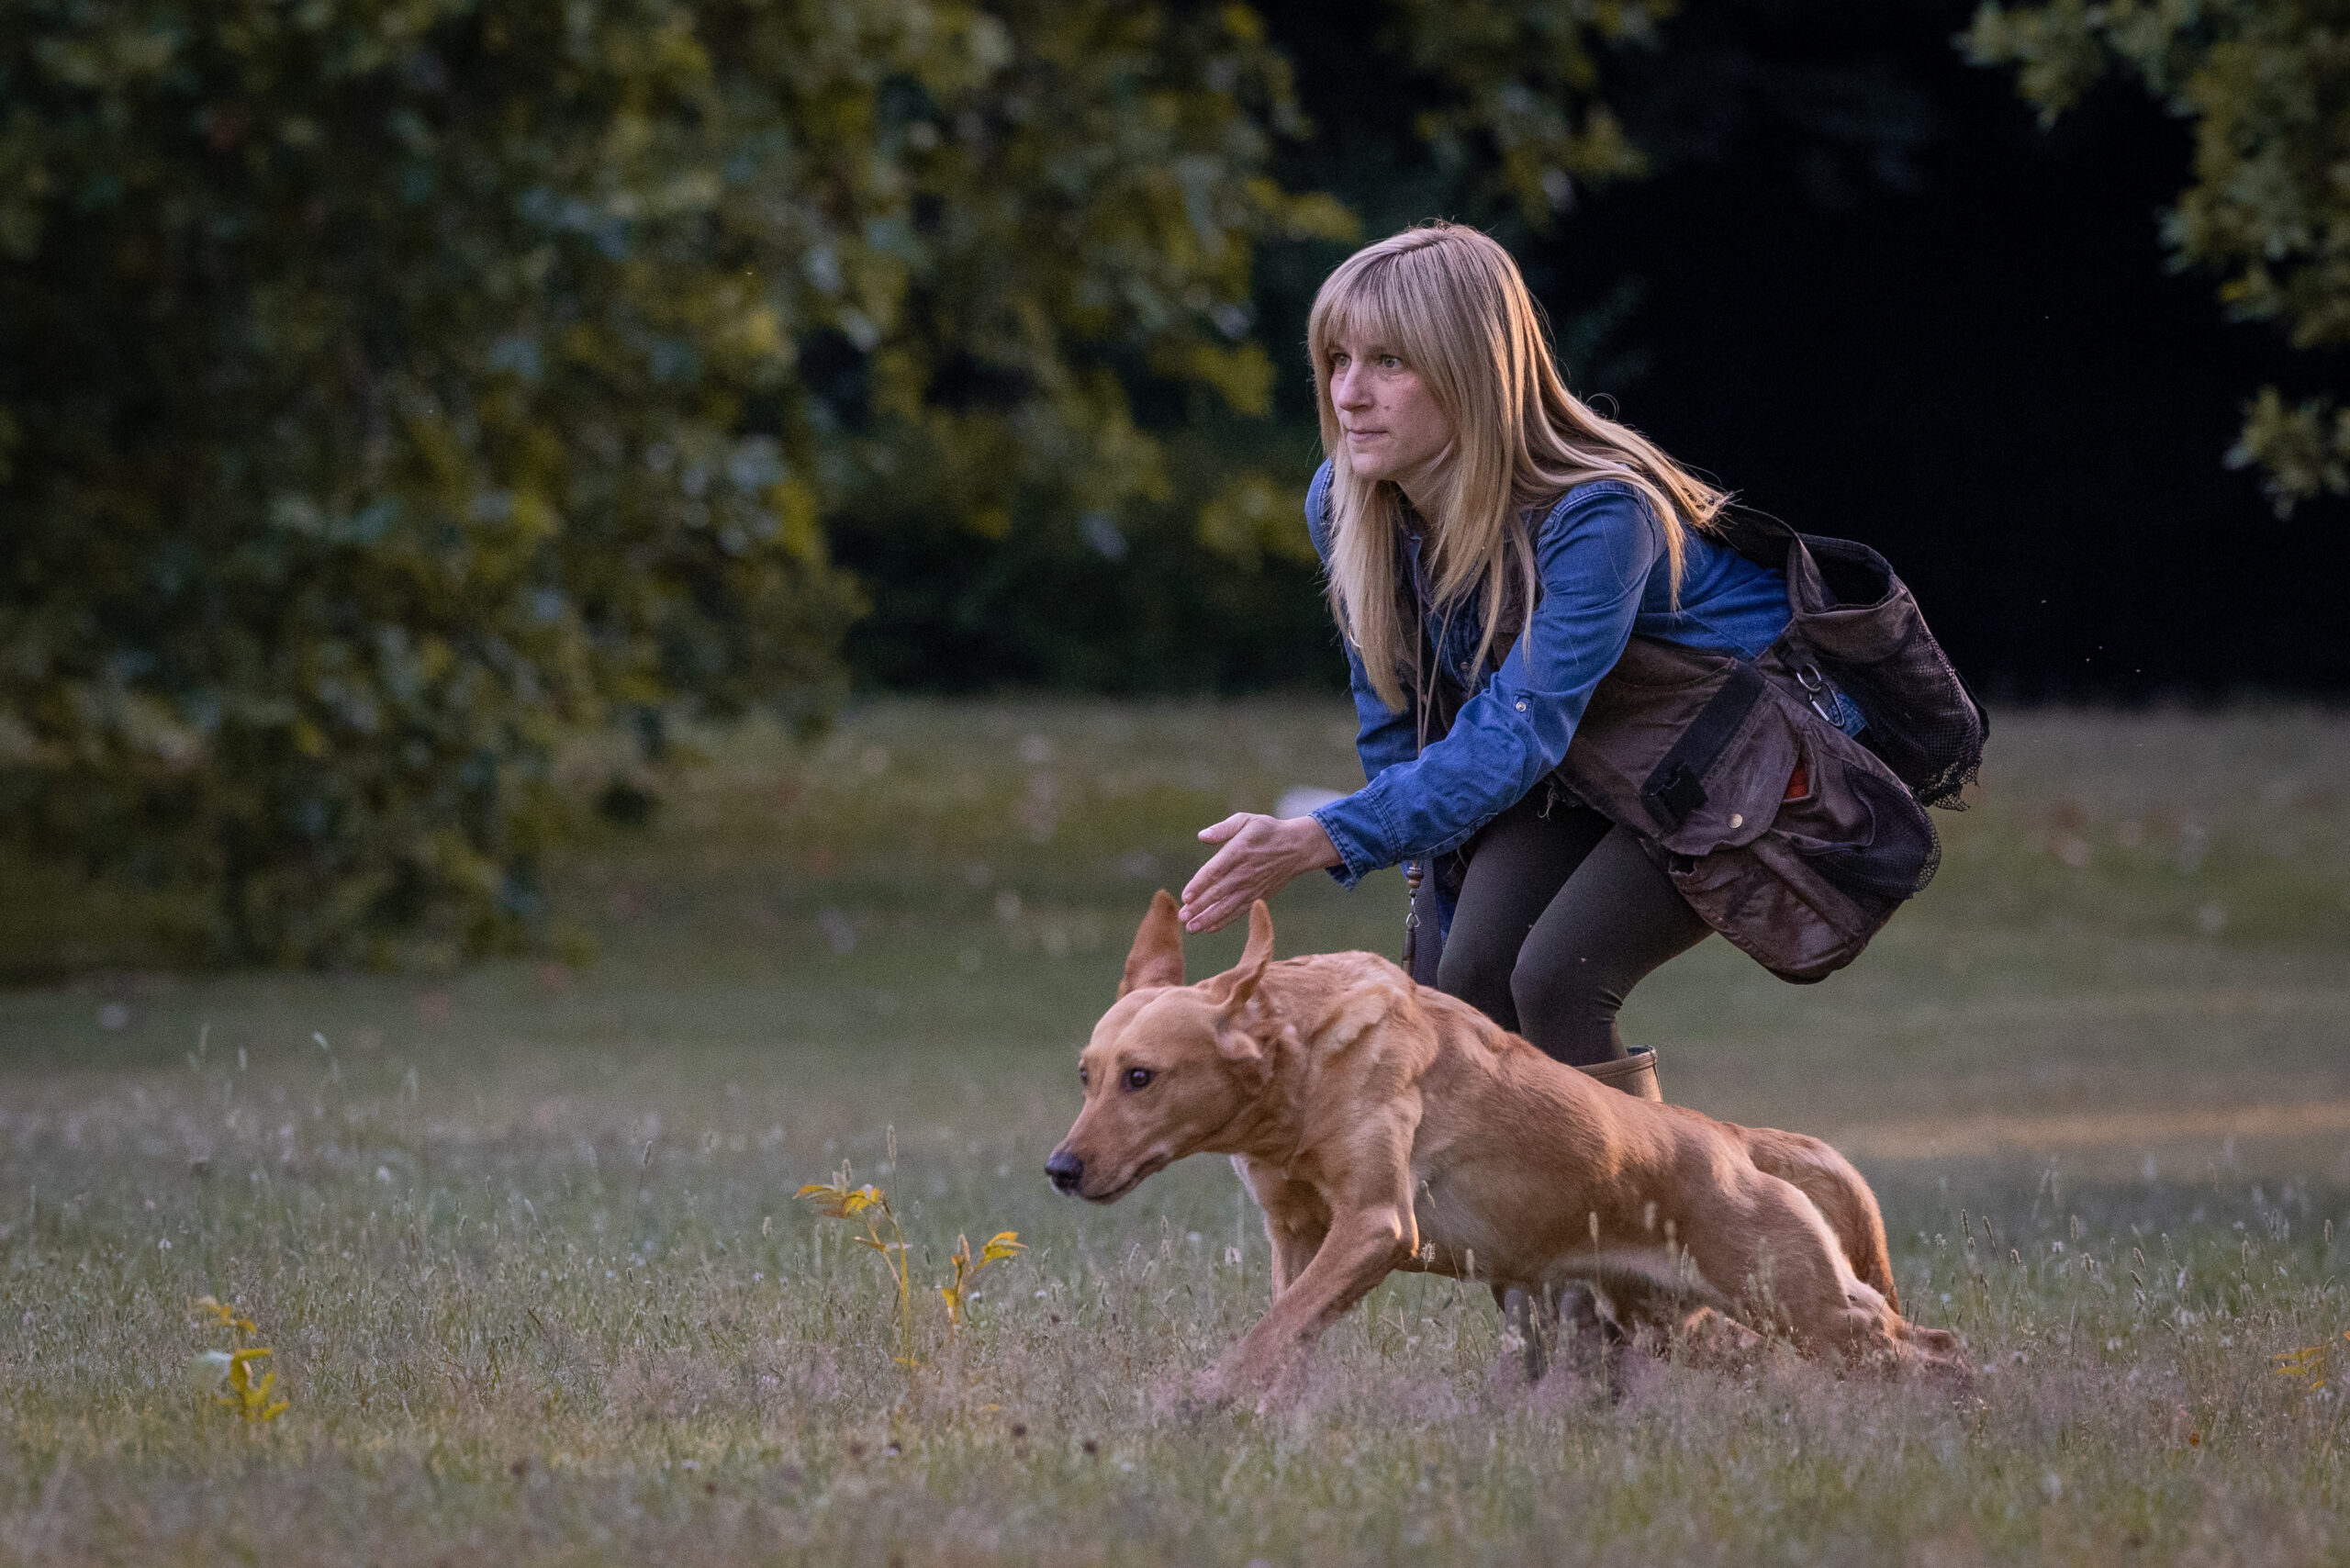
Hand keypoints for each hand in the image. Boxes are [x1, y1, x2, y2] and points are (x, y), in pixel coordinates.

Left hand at [1178, 812, 1339, 932]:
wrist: (1297, 848)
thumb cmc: (1267, 831)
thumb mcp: (1247, 820)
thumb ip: (1223, 828)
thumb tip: (1202, 836)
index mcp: (1239, 851)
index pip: (1216, 870)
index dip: (1200, 884)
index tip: (1185, 896)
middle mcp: (1245, 872)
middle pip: (1219, 893)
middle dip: (1199, 907)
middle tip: (1182, 917)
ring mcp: (1252, 887)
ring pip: (1227, 906)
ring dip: (1208, 919)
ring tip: (1191, 928)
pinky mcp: (1257, 896)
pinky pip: (1238, 912)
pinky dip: (1224, 921)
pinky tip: (1209, 929)